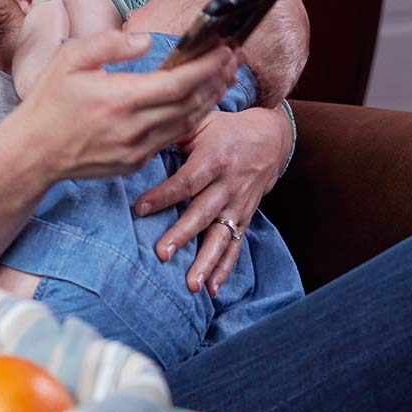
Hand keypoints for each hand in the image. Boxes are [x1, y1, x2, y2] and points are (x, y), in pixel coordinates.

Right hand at [7, 30, 237, 183]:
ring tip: (225, 77)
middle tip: (233, 58)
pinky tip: (197, 104)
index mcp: (120, 99)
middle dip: (217, 79)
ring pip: (187, 124)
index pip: (179, 82)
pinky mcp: (135, 163)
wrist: (32, 154)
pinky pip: (171, 139)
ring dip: (210, 100)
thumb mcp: (69, 59)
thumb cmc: (49, 102)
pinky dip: (190, 119)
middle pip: (192, 104)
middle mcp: (134, 128)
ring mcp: (136, 149)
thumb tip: (147, 40)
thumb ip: (109, 44)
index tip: (224, 49)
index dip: (207, 66)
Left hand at [135, 101, 288, 294]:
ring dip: (206, 262)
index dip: (164, 195)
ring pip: (221, 236)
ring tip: (191, 284)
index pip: (187, 181)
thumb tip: (140, 142)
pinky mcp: (245, 218)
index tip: (140, 209)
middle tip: (162, 254)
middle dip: (183, 234)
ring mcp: (239, 204)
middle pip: (203, 212)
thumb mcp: (202, 122)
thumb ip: (174, 132)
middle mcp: (229, 184)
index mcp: (215, 159)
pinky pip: (235, 245)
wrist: (271, 139)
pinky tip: (212, 289)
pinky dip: (225, 268)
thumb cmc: (226, 130)